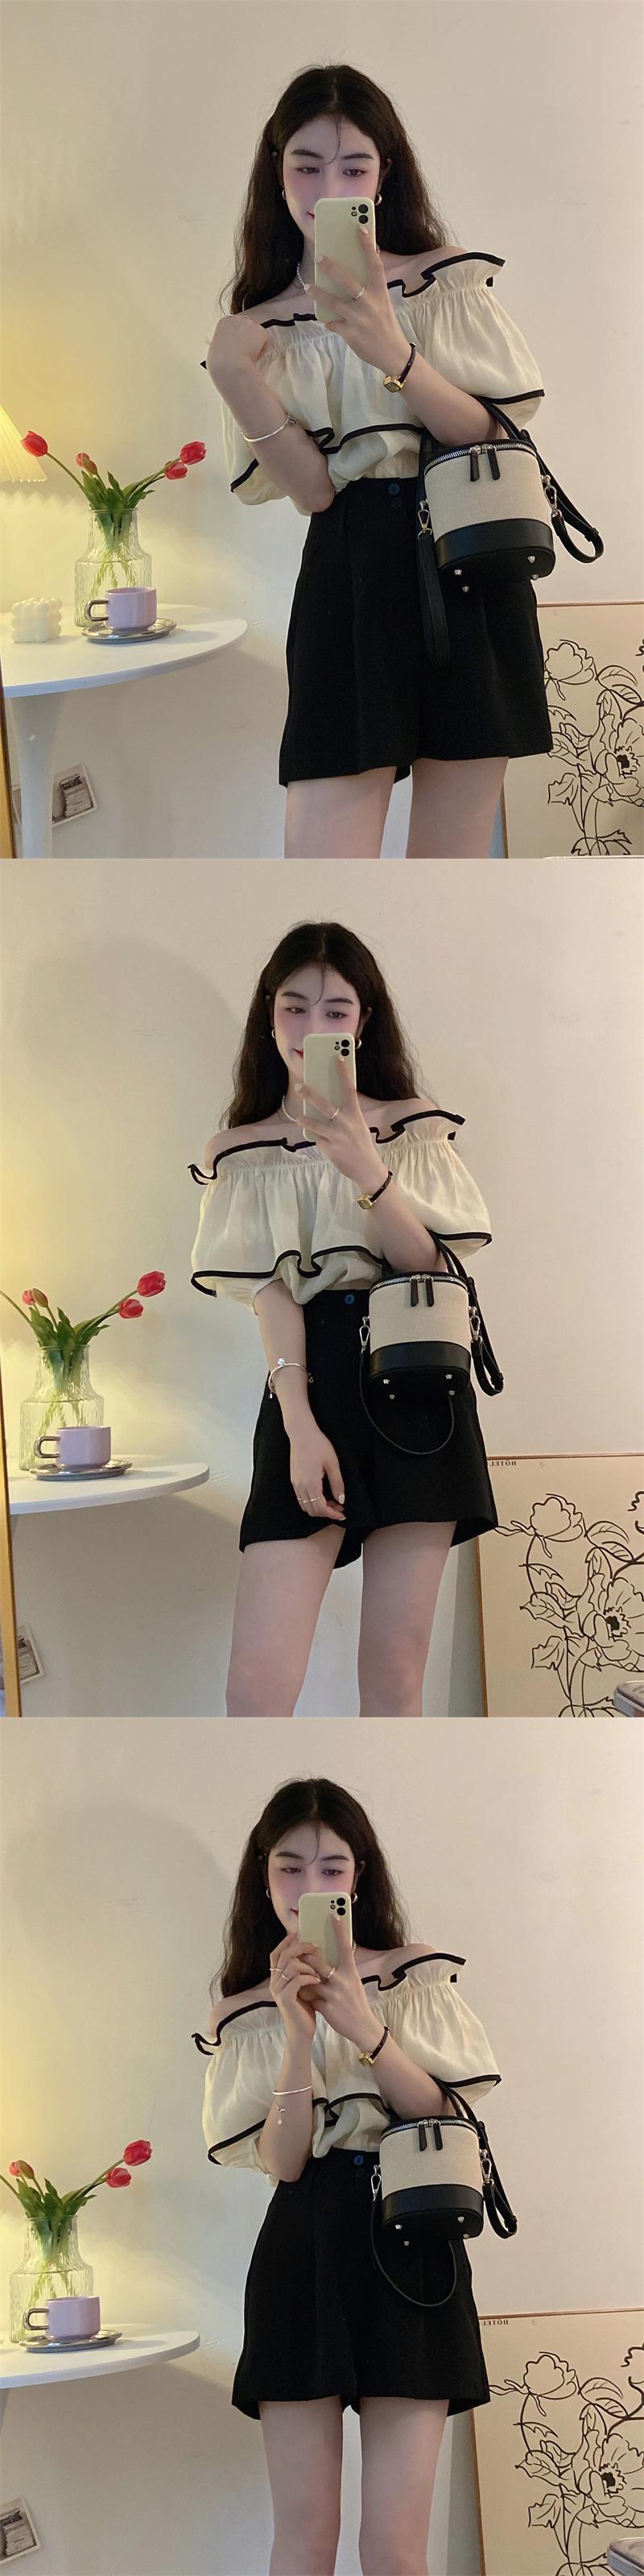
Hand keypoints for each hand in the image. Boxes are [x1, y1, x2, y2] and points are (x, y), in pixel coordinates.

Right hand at [209, 311, 269, 376]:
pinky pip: (266, 342)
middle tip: (244, 353)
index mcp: (225, 321)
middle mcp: (237, 319)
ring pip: (257, 335)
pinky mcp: (260, 330)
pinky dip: (261, 351)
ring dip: (255, 345)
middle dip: (248, 339)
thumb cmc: (220, 361)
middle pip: (248, 328)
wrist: (229, 365)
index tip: (237, 348)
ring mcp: (249, 323)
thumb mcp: (217, 346)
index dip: (238, 339)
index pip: (237, 326)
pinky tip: (253, 356)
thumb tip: (232, 345)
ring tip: (246, 356)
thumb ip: (226, 340)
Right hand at [269, 1931, 321, 2039]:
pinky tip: (317, 1980)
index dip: (285, 1942)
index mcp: (277, 1979)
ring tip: (318, 1971)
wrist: (302, 2033)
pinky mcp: (286, 1999)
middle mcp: (274, 1983)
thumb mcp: (302, 1988)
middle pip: (283, 1955)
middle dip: (300, 1947)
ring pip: (290, 1966)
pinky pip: (296, 1980)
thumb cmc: (305, 2010)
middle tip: (314, 1945)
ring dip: (307, 1965)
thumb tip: (313, 1953)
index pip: (276, 1954)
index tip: (298, 1933)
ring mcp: (279, 1991)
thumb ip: (301, 1973)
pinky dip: (308, 1977)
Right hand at [288, 1418, 345, 1522]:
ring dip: (319, 1508)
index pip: (321, 1509)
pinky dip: (312, 1502)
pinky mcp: (294, 1480)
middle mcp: (300, 1486)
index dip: (333, 1515)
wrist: (301, 1433)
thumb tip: (341, 1500)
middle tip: (339, 1508)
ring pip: (306, 1506)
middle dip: (327, 1513)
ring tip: (332, 1501)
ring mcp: (295, 1484)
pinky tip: (322, 1495)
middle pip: (312, 1511)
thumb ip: (338, 1484)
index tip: (342, 1514)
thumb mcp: (333, 1464)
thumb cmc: (318, 1445)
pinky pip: (301, 1498)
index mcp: (311, 1484)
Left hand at [293, 1055, 383, 1193]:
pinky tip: (325, 1143)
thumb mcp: (358, 1125)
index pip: (349, 1088)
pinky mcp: (329, 1149)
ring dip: (305, 1120)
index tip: (337, 1057)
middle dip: (310, 1093)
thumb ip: (345, 1114)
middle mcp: (345, 1123)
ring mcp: (336, 1136)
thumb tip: (327, 1102)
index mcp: (355, 1114)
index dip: (343, 1072)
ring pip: (314, 1124)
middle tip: (300, 1085)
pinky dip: (319, 1140)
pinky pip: (317, 1140)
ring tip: (300, 1117)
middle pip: (324, 1104)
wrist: (367, 1168)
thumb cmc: (360, 1143)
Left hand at [305, 1910, 383, 2053]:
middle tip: (297, 1950)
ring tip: (296, 1977)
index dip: (339, 1930)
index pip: (345, 1946)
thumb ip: (343, 1969)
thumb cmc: (356, 2001)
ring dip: (302, 1979)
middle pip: (318, 1963)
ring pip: (309, 1981)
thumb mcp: (354, 1981)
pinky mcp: (326, 2008)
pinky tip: (303, 1998)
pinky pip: (309, 1998)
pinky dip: (305, 1997)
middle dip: (305, 1957)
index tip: (333, 1914)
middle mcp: (343, 1980)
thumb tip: (333, 1953)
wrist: (362, 2027)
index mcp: (351, 1971)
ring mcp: (334, 1994)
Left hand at [315, 230, 411, 377]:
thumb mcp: (382, 303)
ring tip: (308, 287)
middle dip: (332, 268)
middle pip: (348, 281)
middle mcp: (370, 303)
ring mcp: (360, 319)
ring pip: (334, 303)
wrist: (393, 354)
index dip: (367, 245)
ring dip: (319, 294)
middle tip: (320, 257)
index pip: (375, 264)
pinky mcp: (351, 334)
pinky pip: (334, 324)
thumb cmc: (385, 324)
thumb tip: (349, 272)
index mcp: (380, 292)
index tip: (359, 228)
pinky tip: (327, 320)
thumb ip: (369, 289)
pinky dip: (330, 321)